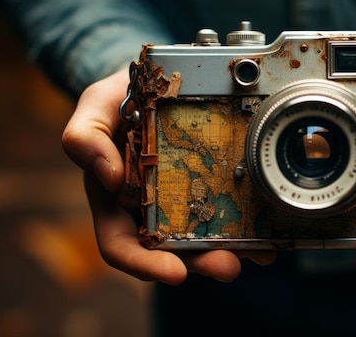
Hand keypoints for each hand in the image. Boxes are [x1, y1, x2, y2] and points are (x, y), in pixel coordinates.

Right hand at [62, 68, 274, 283]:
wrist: (151, 82)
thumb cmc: (116, 101)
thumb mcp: (93, 110)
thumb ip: (85, 139)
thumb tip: (109, 177)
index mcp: (114, 202)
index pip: (122, 246)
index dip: (146, 265)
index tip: (175, 273)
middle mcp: (149, 210)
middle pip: (173, 251)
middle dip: (201, 263)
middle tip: (228, 266)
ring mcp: (182, 202)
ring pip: (206, 238)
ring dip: (232, 251)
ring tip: (260, 252)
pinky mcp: (210, 187)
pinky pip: (228, 212)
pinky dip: (249, 225)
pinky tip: (269, 229)